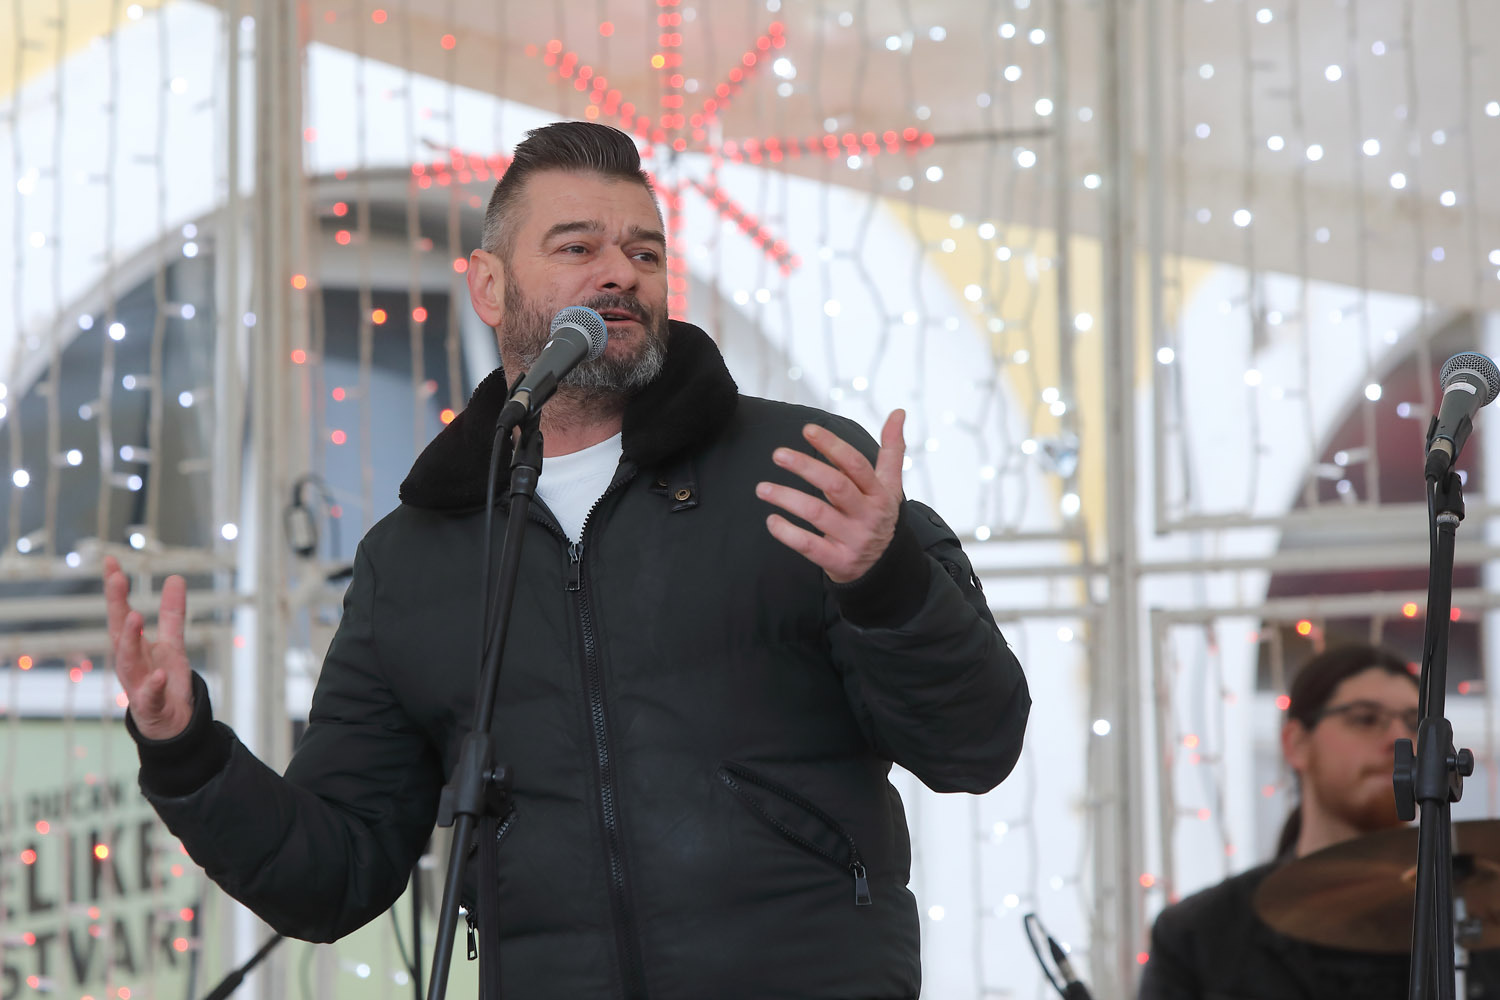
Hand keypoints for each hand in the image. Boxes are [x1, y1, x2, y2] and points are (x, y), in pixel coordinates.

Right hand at [104, 555, 194, 739]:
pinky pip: (149, 695)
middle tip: (116, 578)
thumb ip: (172, 614)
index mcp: (133, 646)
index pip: (121, 613)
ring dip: (129, 640)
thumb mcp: (172, 643)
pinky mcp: (149, 707)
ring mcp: (136, 685)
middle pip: (119, 632)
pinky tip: (159, 675)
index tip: (111, 561)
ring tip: (134, 616)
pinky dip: (153, 686)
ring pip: (128, 661)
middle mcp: (129, 663)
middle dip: (116, 606)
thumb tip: (176, 578)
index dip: (115, 588)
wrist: (170, 724)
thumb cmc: (163, 681)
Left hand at [756, 410, 905, 582]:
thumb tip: (898, 411)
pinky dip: (788, 533)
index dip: (832, 445)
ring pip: (817, 514)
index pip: (856, 464)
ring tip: (762, 488)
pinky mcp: (838, 561)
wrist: (885, 568)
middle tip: (778, 454)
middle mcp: (867, 515)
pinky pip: (809, 546)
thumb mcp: (891, 486)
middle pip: (835, 486)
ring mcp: (853, 539)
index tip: (807, 430)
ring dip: (787, 498)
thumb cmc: (879, 517)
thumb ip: (892, 449)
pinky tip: (771, 521)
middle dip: (806, 467)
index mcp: (879, 493)